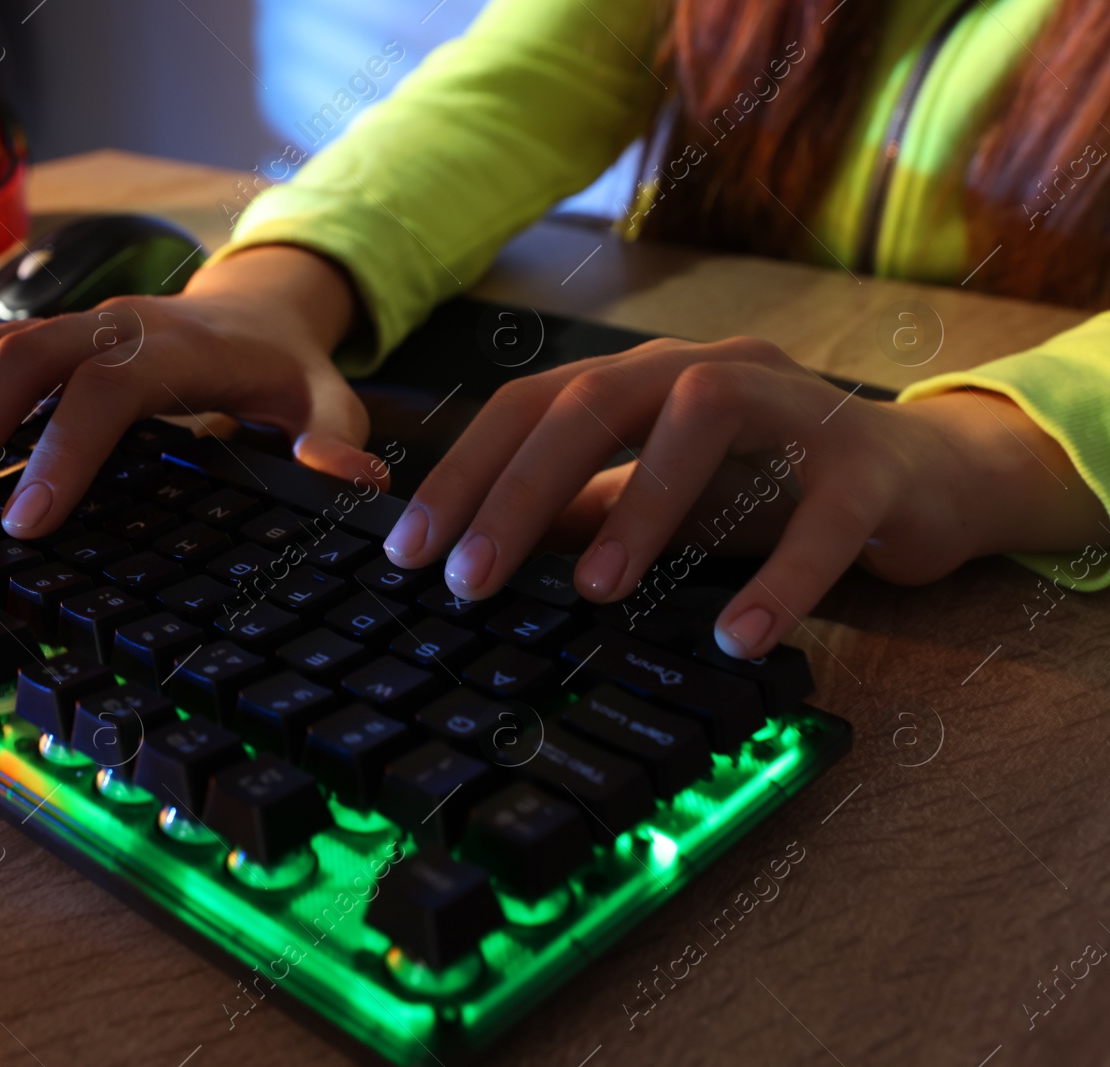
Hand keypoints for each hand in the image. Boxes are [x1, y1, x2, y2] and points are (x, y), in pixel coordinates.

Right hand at [0, 245, 383, 534]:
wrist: (258, 309)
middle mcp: (112, 324)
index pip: (104, 391)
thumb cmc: (287, 371)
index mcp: (175, 347)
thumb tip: (349, 481)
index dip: (61, 452)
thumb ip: (334, 440)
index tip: (21, 524)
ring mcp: (73, 321)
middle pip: (19, 360)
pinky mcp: (47, 333)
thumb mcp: (328, 402)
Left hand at [381, 337, 1102, 657]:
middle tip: (470, 575)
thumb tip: (477, 560)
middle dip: (522, 487)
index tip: (409, 551)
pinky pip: (823, 516)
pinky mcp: (868, 466)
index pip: (530, 405)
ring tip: (593, 591)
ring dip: (640, 505)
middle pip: (596, 399)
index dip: (464, 473)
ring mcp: (792, 408)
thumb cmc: (764, 490)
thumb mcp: (656, 500)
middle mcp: (708, 370)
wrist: (917, 480)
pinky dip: (779, 575)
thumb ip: (579, 514)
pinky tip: (739, 634)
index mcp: (644, 379)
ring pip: (702, 419)